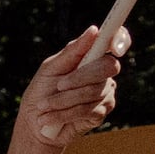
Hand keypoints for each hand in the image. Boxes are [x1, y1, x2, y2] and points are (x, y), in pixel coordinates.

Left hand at [14, 23, 126, 153]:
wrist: (34, 122)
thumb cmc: (42, 90)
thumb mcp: (51, 68)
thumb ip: (72, 51)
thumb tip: (94, 30)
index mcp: (93, 56)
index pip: (116, 41)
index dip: (120, 40)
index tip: (114, 47)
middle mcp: (104, 73)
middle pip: (107, 68)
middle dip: (79, 77)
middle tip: (58, 85)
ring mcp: (105, 93)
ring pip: (93, 91)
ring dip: (64, 100)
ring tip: (44, 106)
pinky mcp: (101, 113)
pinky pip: (88, 110)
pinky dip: (64, 113)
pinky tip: (49, 118)